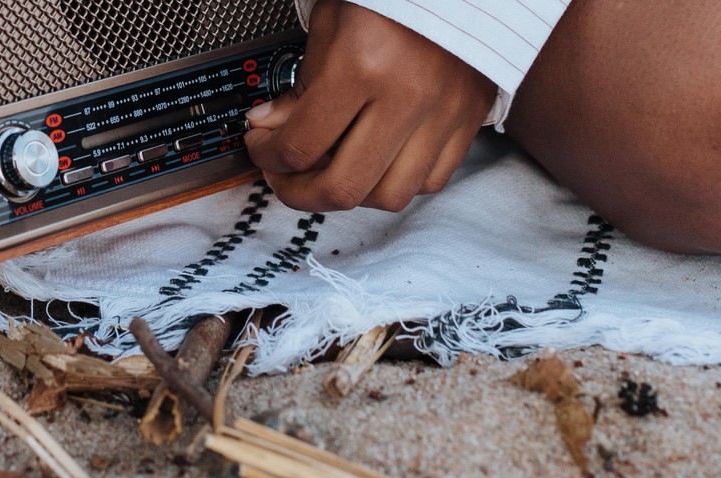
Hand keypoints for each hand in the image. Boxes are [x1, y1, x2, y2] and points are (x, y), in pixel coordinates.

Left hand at [244, 0, 495, 212]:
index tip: (262, 147)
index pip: (300, 146)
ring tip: (331, 171)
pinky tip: (375, 163)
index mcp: (362, 65)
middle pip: (343, 187)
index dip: (268, 157)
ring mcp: (443, 112)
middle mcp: (407, 95)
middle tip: (286, 177)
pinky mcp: (468, 119)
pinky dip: (396, 182)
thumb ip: (299, 87)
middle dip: (300, 192)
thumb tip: (270, 130)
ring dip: (351, 194)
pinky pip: (430, 181)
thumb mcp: (329, 28)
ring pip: (389, 196)